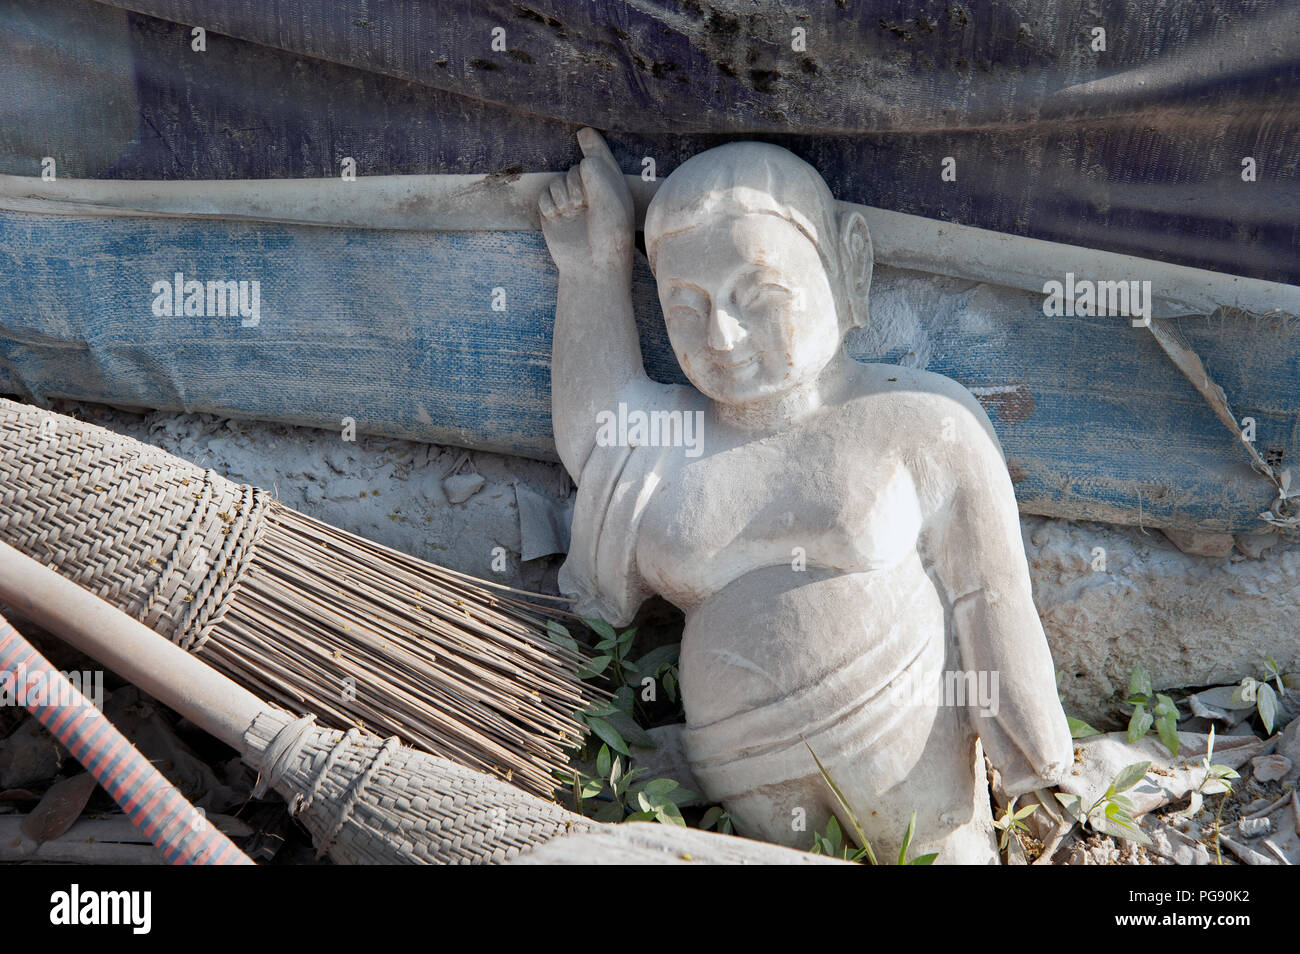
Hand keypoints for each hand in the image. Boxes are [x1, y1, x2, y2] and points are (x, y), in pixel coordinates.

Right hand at [539, 127, 633, 277]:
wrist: (591, 266)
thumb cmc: (608, 234)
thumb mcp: (610, 200)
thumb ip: (597, 172)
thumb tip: (583, 161)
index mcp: (610, 188)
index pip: (599, 158)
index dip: (592, 143)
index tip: (584, 132)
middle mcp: (590, 194)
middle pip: (575, 169)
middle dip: (576, 182)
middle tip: (584, 203)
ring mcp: (571, 204)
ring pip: (558, 181)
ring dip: (564, 195)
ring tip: (574, 213)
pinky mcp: (553, 214)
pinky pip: (545, 196)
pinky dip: (551, 205)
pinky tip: (560, 218)